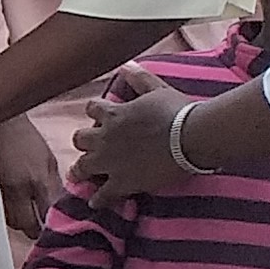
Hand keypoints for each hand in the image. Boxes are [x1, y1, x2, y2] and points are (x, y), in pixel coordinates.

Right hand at [0, 112, 62, 237]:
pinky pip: (0, 213)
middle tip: (43, 226)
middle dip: (36, 228)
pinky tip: (13, 208)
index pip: (48, 214)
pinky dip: (8, 214)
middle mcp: (16, 191)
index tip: (60, 226)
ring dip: (21, 222)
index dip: (55, 223)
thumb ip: (53, 185)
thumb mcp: (47, 158)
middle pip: (27, 226)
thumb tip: (59, 205)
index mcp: (36, 180)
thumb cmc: (22, 137)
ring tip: (28, 216)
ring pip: (12, 223)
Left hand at [72, 66, 184, 197]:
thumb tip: (127, 65)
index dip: (95, 112)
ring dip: (81, 170)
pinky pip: (102, 195)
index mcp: (113, 114)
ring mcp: (109, 162)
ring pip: (82, 167)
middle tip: (89, 147)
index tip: (99, 116)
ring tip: (81, 175)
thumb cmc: (178, 111)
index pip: (92, 109)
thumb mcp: (158, 89)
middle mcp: (104, 138)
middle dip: (83, 141)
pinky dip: (97, 199)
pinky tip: (95, 202)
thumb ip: (140, 78)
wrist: (190, 137)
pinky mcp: (121, 183)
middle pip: (79, 139)